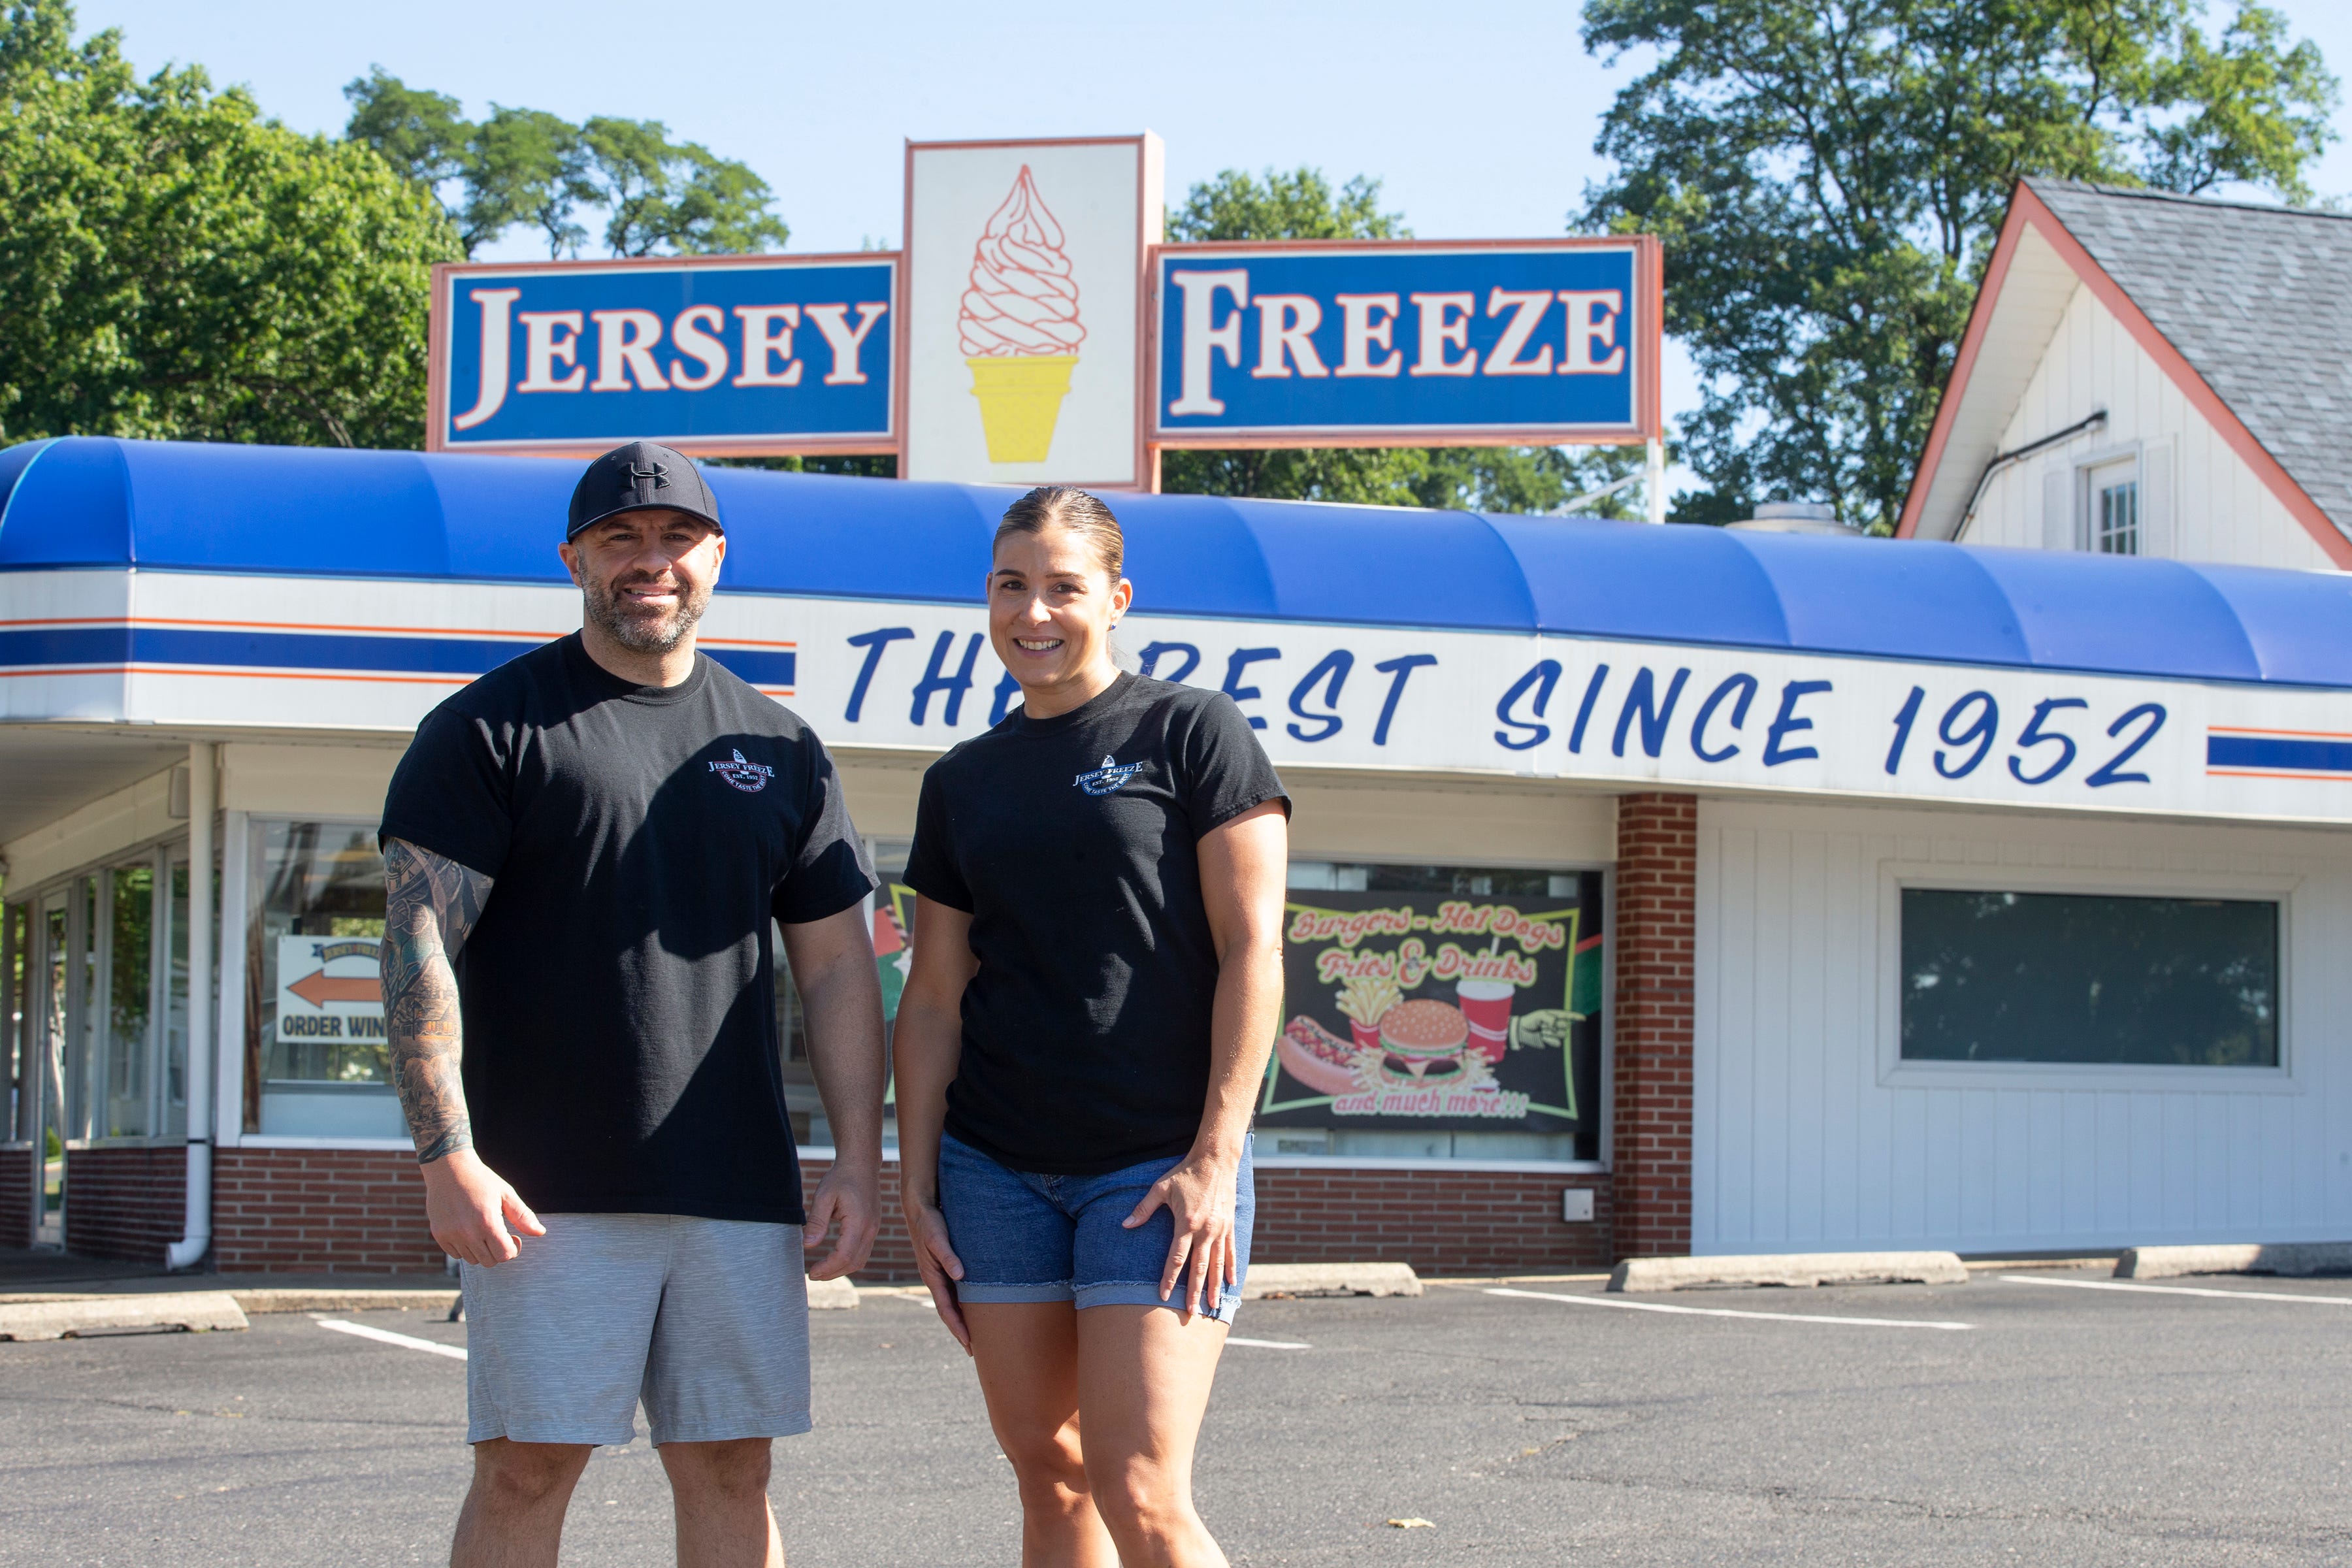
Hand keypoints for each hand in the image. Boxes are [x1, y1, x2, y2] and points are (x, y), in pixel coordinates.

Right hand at [421, 1147, 543, 1266]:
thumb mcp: (506, 1193)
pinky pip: (456, 1255)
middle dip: (498, 1251)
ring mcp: (451, 1235)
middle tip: (498, 1234)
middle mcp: (467, 1232)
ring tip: (482, 1230)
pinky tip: (467, 1230)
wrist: (448, 1168)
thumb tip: (540, 1232)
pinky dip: (464, 1248)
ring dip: (481, 1250)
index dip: (513, 1248)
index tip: (512, 1236)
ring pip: (472, 1260)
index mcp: (487, 1222)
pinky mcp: (439, 1235)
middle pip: (490, 1261)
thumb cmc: (481, 1180)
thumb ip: (522, 1216)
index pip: (505, 1255)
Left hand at [803, 1162, 879, 1280]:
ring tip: (822, 1270)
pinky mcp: (873, 1227)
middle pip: (854, 1263)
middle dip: (833, 1273)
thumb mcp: (823, 1196)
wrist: (861, 1164)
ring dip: (842, 1269)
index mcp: (859, 1222)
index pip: (844, 1256)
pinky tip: (835, 1258)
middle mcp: (870, 1229)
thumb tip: (808, 1246)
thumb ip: (816, 1222)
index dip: (827, 1268)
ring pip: (861, 1260)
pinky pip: (863, 1252)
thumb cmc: (841, 1177)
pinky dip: (849, 1261)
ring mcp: (874, 1229)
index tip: (811, 1272)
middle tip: (813, 1275)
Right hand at [903, 1198, 969, 1353]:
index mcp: (932, 1277)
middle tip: (974, 1350)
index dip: (957, 1327)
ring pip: (952, 1301)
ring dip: (962, 1318)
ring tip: (975, 1334)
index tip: (969, 1344)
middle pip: (948, 1311)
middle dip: (960, 1330)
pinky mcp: (944, 1265)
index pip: (946, 1309)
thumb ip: (948, 1255)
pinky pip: (955, 1289)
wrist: (921, 1206)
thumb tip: (960, 1275)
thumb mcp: (937, 1237)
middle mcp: (935, 1279)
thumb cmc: (929, 1221)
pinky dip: (963, 1302)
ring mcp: (939, 1273)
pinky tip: (973, 1305)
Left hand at [1123, 1149, 1239, 1317]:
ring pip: (1216, 1264)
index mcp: (1187, 1223)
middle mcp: (1206, 1230)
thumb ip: (1143, 1209)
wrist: (1216, 1160)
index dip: (1169, 1278)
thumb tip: (1125, 1225)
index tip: (1164, 1296)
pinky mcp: (1230, 1225)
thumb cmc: (1185, 1173)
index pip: (1176, 1258)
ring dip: (1214, 1287)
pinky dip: (1230, 1268)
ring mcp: (1220, 1229)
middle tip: (1191, 1313)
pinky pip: (1230, 1251)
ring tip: (1212, 1306)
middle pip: (1198, 1268)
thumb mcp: (1161, 1187)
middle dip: (1194, 1292)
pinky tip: (1231, 1284)